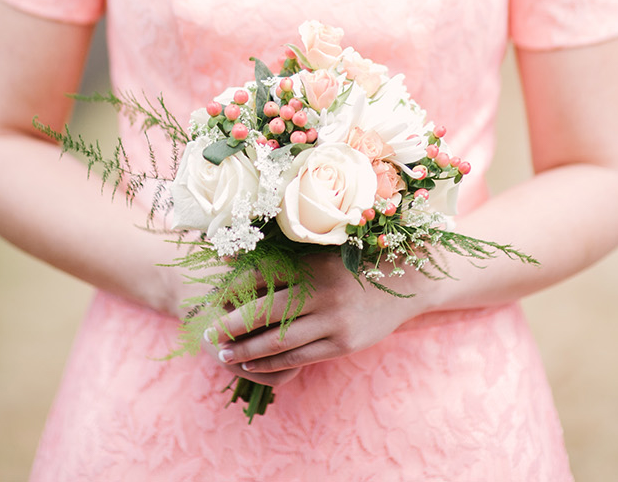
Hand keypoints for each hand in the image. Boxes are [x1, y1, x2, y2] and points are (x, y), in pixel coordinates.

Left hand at [206, 252, 436, 384]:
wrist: (408, 283)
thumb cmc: (357, 265)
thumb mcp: (325, 252)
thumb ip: (285, 257)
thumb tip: (233, 257)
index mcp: (314, 263)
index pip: (262, 275)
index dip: (233, 288)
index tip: (214, 298)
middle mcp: (322, 291)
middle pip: (263, 311)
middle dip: (230, 325)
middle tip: (209, 332)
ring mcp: (334, 320)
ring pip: (278, 341)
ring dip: (245, 350)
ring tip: (224, 354)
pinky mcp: (343, 344)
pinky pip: (298, 358)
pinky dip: (270, 364)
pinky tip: (253, 365)